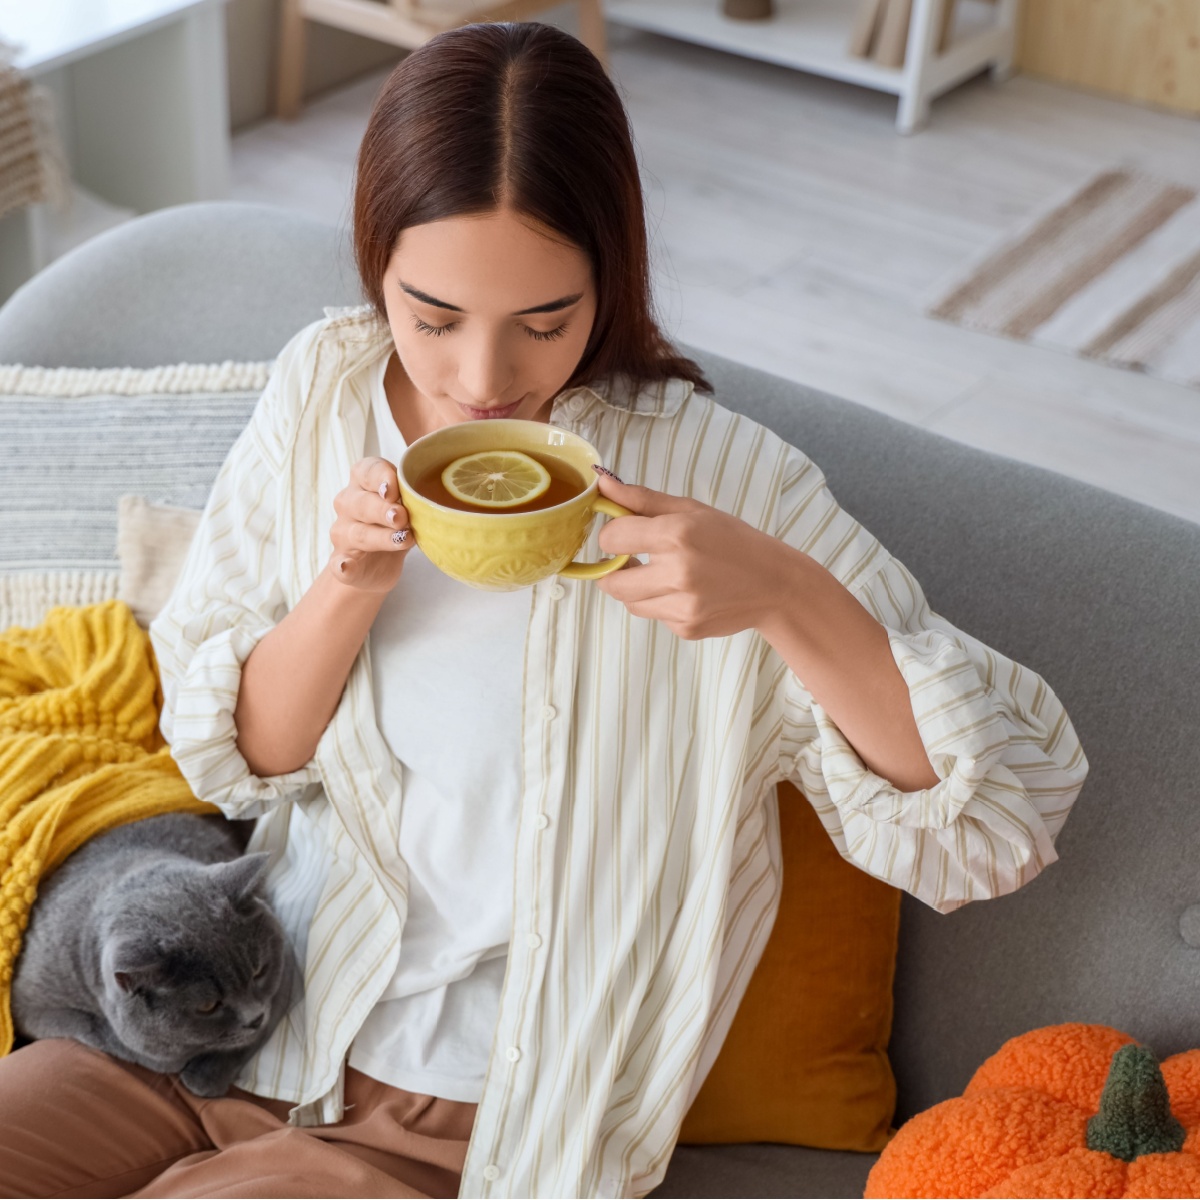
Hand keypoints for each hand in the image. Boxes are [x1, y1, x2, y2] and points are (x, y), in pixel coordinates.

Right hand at [329, 457, 414, 592]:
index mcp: (362, 483)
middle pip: (362, 503)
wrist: (378, 565)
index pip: (366, 471)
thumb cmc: (394, 525)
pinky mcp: (343, 562)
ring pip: (358, 533)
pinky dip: (343, 566)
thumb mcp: (407, 507)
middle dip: (382, 509)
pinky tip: (347, 566)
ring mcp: (343, 534)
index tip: (393, 489)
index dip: (380, 477)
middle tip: (402, 516)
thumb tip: (434, 500)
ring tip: (402, 539)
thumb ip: (415, 500)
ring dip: (380, 536)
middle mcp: (348, 505)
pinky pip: (339, 564)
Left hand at [593, 469, 796, 640]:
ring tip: (660, 573)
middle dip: (612, 569)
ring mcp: (682, 606)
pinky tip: (684, 592)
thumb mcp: (692, 510)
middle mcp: (677, 573)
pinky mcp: (686, 628)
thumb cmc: (733, 541)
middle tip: (630, 559)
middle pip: (611, 581)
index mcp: (676, 535)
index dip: (612, 535)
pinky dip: (660, 604)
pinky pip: (654, 616)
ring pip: (629, 602)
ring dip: (634, 587)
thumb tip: (603, 482)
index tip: (623, 535)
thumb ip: (642, 499)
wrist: (775, 584)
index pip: (612, 538)